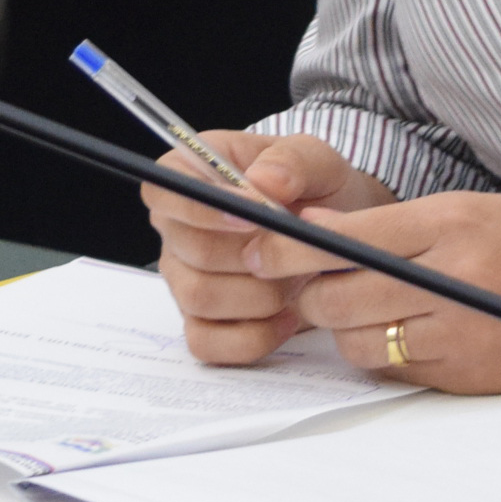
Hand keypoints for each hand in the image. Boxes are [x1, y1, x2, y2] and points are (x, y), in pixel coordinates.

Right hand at [148, 131, 393, 365]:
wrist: (336, 235)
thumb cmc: (317, 189)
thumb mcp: (318, 158)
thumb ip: (293, 160)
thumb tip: (262, 181)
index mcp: (193, 175)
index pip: (163, 190)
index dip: (200, 207)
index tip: (252, 216)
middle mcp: (178, 230)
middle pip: (190, 252)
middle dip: (252, 256)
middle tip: (295, 250)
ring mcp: (185, 279)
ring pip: (199, 299)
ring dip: (261, 295)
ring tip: (299, 279)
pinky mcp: (201, 323)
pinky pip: (208, 343)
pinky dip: (255, 336)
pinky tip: (290, 316)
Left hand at [245, 193, 500, 396]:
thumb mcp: (480, 210)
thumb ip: (401, 223)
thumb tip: (320, 232)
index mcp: (455, 225)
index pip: (344, 239)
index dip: (287, 244)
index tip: (255, 242)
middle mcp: (451, 282)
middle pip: (336, 295)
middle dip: (310, 289)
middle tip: (305, 276)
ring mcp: (457, 337)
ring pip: (356, 339)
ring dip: (346, 324)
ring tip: (371, 300)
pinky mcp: (463, 378)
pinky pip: (393, 370)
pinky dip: (385, 351)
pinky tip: (409, 329)